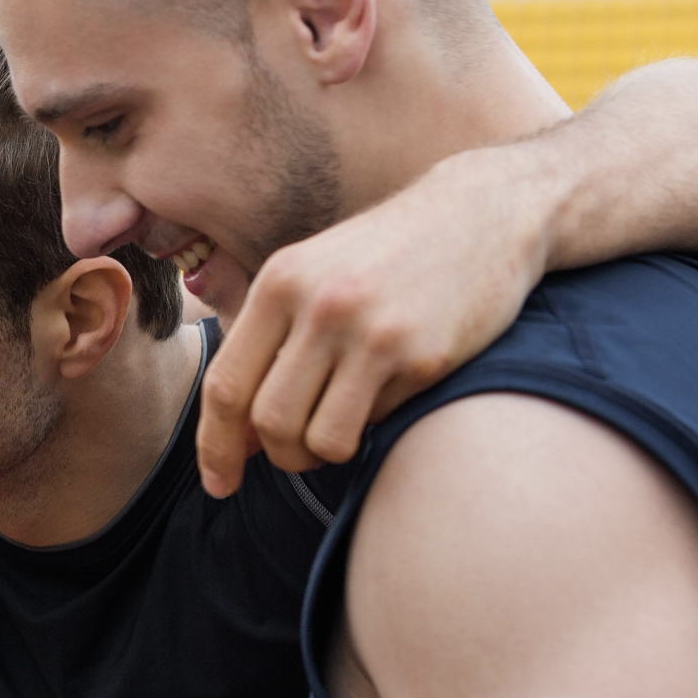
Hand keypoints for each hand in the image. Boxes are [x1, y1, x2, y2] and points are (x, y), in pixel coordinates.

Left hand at [197, 149, 550, 495]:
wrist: (482, 213)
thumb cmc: (386, 254)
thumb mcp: (313, 274)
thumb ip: (269, 344)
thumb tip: (237, 438)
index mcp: (280, 282)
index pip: (226, 385)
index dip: (215, 445)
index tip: (218, 483)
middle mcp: (321, 306)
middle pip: (269, 422)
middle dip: (277, 455)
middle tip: (294, 453)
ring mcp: (374, 332)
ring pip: (321, 439)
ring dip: (323, 453)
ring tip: (337, 431)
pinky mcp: (425, 357)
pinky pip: (377, 424)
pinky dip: (372, 426)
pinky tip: (384, 395)